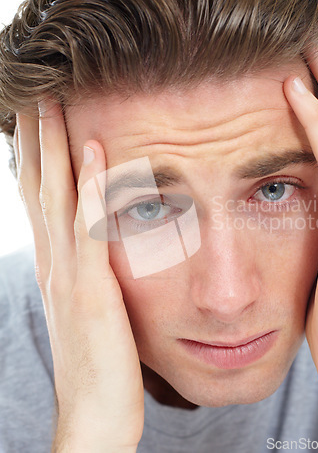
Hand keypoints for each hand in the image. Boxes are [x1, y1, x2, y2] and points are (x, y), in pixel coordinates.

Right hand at [14, 101, 143, 451]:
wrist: (94, 414)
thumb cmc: (99, 357)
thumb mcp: (87, 304)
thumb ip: (87, 269)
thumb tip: (94, 238)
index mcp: (57, 262)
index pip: (40, 195)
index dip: (34, 151)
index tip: (35, 111)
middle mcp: (55, 261)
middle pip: (40, 185)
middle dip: (35, 135)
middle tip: (33, 88)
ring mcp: (69, 274)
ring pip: (57, 197)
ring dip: (53, 146)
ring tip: (52, 99)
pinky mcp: (91, 292)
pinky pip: (89, 230)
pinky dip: (88, 188)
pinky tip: (93, 151)